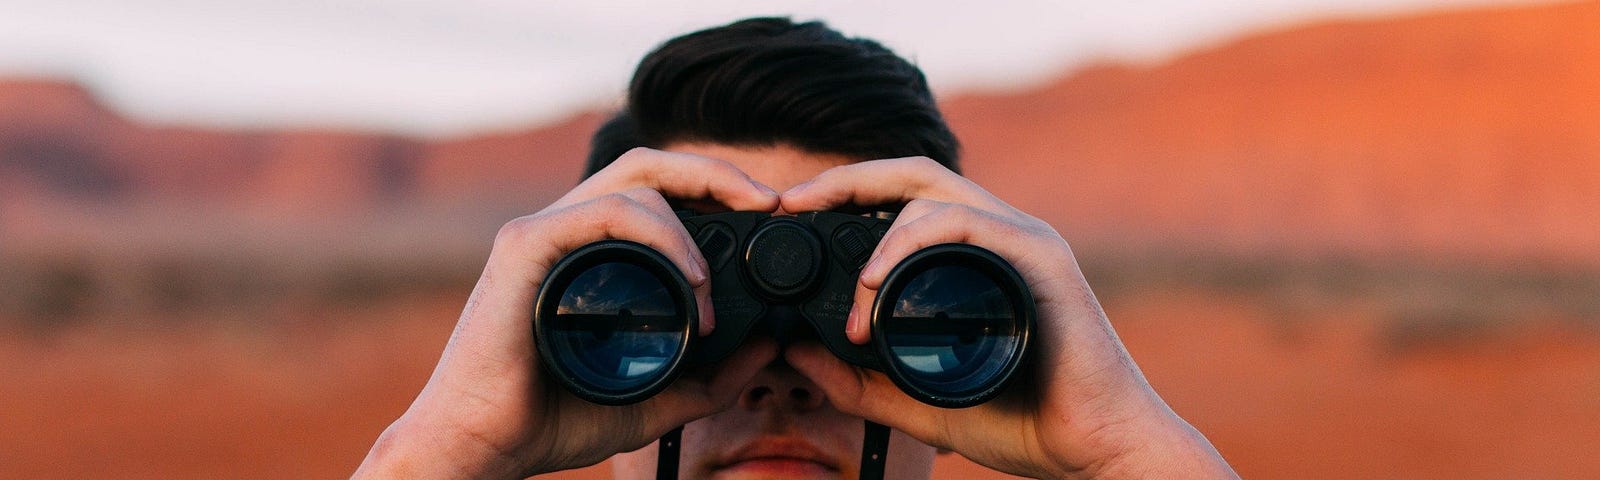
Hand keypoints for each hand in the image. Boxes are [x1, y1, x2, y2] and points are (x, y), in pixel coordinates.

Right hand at [355, 148, 781, 477]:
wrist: (484, 448)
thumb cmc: (549, 420)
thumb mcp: (654, 400)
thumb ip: (710, 380)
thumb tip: (768, 349)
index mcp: (590, 251)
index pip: (657, 190)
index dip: (714, 189)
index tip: (767, 215)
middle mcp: (565, 229)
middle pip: (648, 165)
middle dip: (715, 172)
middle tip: (768, 202)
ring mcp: (541, 232)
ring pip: (633, 183)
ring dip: (689, 225)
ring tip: (709, 287)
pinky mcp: (523, 247)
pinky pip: (602, 212)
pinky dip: (657, 234)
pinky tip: (688, 277)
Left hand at [780, 157, 1236, 478]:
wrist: (1096, 450)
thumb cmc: (1025, 423)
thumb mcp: (916, 404)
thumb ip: (857, 381)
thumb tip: (794, 351)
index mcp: (974, 256)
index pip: (903, 198)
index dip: (845, 195)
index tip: (790, 214)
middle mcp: (1000, 234)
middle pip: (913, 175)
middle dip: (846, 179)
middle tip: (792, 203)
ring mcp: (1022, 239)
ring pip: (933, 192)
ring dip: (875, 233)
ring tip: (850, 295)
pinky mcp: (1040, 257)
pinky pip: (965, 223)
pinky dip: (911, 242)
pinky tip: (877, 282)